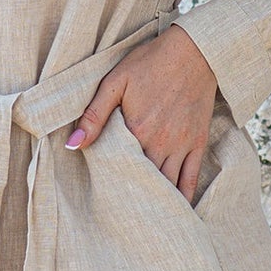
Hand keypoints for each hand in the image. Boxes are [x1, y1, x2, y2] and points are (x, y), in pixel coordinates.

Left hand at [66, 25, 216, 200]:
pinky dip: (183, 196)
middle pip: (143, 181)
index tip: (98, 198)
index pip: (119, 168)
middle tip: (117, 215)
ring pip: (166, 184)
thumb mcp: (115, 82)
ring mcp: (181, 145)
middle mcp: (160, 143)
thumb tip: (72, 145)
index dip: (108, 184)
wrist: (195, 50)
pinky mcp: (198, 142)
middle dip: (130, 197)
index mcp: (137, 130)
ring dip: (154, 201)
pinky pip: (191, 178)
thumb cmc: (151, 62)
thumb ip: (93, 115)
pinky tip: (175, 211)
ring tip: (141, 220)